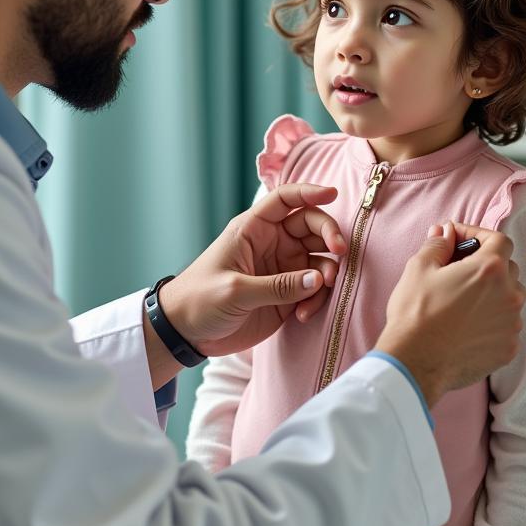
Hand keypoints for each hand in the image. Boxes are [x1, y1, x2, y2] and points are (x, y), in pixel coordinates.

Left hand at [158, 184, 345, 358]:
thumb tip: (319, 278)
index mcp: (253, 230)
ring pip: (319, 259)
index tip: (333, 194)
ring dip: (327, 272)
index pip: (285, 199)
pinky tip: (303, 315)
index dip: (309, 192)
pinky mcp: (287, 295)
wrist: (185, 333)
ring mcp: (282, 270)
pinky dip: (316, 300)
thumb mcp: (236, 290)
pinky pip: (314, 290)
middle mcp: (272, 244)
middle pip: (311, 226)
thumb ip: (279, 286)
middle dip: (330, 236)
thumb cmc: (200, 300)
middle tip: (341, 253)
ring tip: (321, 290)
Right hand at [375, 222, 524, 408]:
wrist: (415, 362)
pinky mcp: (509, 348)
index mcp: (490, 269)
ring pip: (509, 299)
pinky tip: (468, 326)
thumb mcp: (419, 268)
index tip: (460, 240)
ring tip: (463, 302)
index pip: (499, 240)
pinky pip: (506, 326)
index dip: (479, 235)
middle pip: (508, 268)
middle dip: (486, 265)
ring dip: (492, 294)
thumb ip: (438, 244)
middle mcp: (509, 294)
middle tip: (459, 271)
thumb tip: (445, 233)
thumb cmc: (415, 313)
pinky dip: (492, 322)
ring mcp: (512, 324)